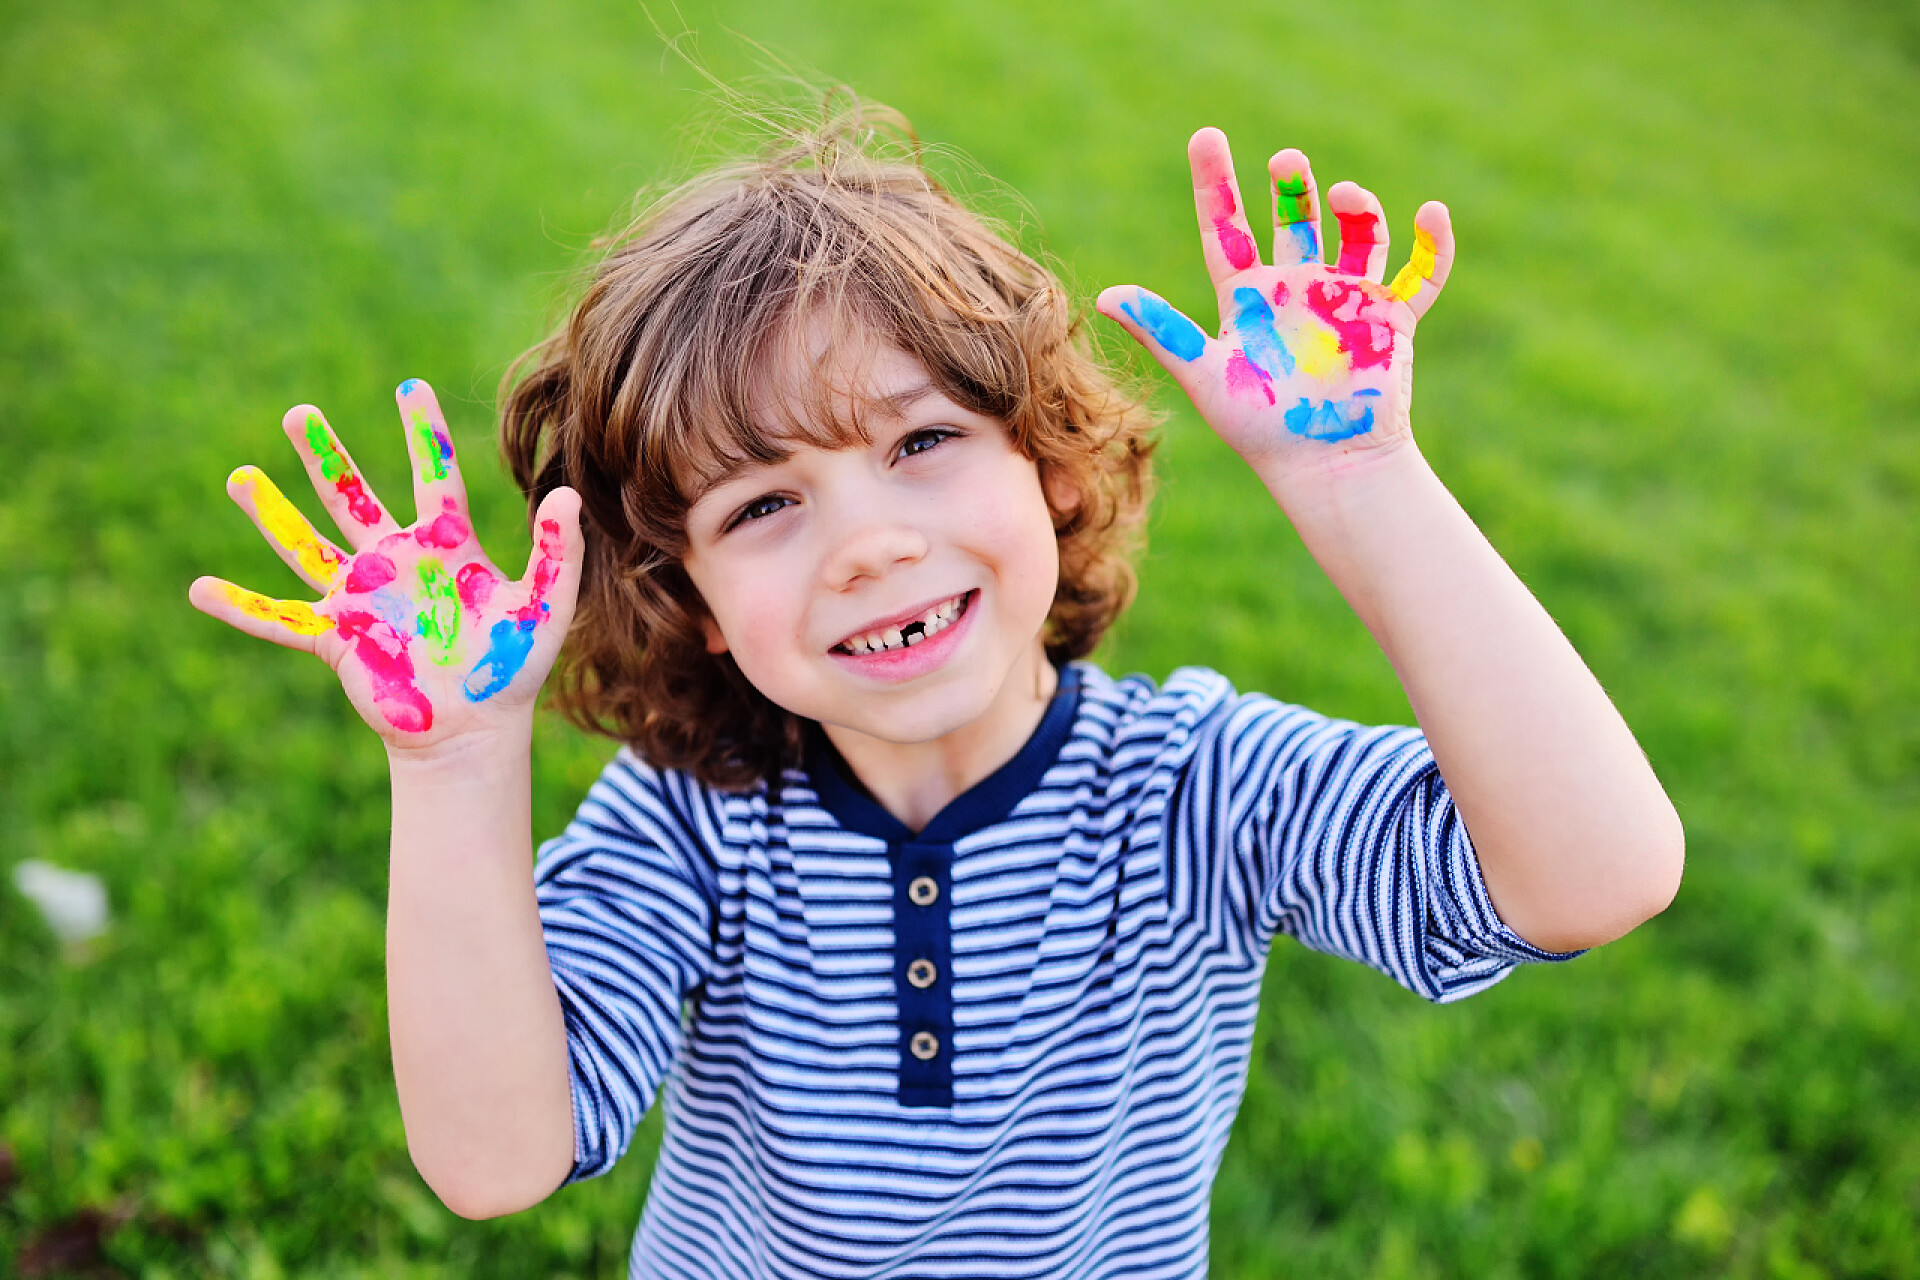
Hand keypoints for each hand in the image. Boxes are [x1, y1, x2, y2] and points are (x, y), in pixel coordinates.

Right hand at [189, 379, 582, 751]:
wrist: (476, 728)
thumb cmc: (511, 667)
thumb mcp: (546, 606)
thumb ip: (559, 551)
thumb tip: (566, 494)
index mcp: (445, 546)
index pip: (432, 475)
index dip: (422, 432)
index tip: (409, 385)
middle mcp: (395, 562)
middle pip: (352, 498)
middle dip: (325, 457)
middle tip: (299, 413)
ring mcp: (360, 597)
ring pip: (306, 546)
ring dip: (272, 513)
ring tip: (239, 476)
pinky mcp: (336, 637)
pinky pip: (278, 619)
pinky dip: (240, 608)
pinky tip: (199, 590)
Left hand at [1097, 128, 1454, 477]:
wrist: (1325, 466)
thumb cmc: (1260, 429)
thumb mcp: (1205, 375)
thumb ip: (1161, 332)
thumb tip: (1104, 297)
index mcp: (1248, 298)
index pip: (1226, 230)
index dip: (1215, 184)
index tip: (1206, 136)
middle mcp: (1297, 290)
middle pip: (1294, 220)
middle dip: (1291, 186)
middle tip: (1284, 162)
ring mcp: (1346, 300)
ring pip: (1358, 235)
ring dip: (1358, 209)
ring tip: (1346, 196)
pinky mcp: (1391, 318)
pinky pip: (1421, 273)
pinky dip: (1433, 245)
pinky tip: (1431, 214)